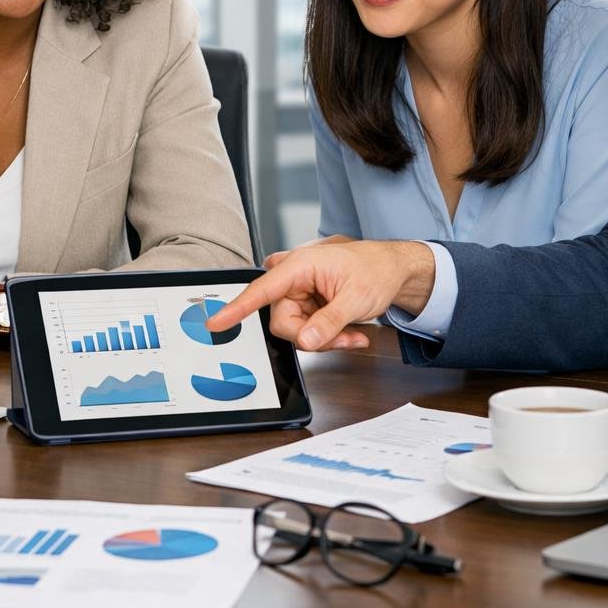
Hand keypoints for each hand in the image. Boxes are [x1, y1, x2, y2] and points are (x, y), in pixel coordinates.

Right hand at [208, 239, 436, 351]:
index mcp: (300, 265)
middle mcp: (293, 277)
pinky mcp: (304, 304)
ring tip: (352, 333)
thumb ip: (328, 322)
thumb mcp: (356, 299)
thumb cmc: (375, 271)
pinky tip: (350, 332)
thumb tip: (306, 341)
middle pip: (283, 321)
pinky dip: (327, 335)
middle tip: (343, 338)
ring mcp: (297, 292)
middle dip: (312, 336)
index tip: (216, 322)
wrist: (391, 269)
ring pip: (295, 330)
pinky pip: (305, 330)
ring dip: (324, 338)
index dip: (237, 308)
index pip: (261, 290)